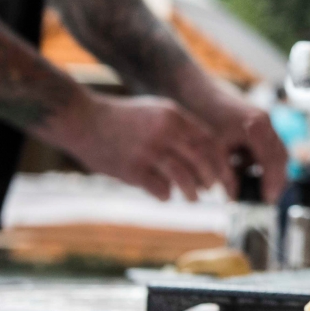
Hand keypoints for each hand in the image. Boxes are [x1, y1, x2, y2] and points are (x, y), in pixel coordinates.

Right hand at [50, 94, 228, 200]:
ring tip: (193, 198)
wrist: (83, 119)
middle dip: (213, 180)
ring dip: (192, 193)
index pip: (210, 142)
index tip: (226, 177)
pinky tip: (164, 195)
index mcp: (174, 115)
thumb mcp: (156, 112)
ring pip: (185, 179)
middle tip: (213, 191)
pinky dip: (166, 196)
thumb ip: (180, 129)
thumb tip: (207, 157)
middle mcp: (165, 132)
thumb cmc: (122, 119)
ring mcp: (148, 151)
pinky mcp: (133, 169)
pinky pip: (161, 190)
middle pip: (203, 161)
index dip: (222, 162)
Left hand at [177, 75, 290, 202]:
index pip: (273, 161)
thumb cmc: (203, 117)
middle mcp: (266, 122)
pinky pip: (266, 146)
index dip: (272, 182)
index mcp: (256, 127)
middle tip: (267, 198)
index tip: (268, 199)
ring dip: (266, 170)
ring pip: (275, 152)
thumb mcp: (213, 150)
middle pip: (280, 157)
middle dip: (275, 179)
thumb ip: (226, 174)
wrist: (196, 93)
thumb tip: (234, 197)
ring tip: (251, 186)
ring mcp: (264, 121)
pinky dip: (258, 160)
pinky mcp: (259, 122)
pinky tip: (240, 169)